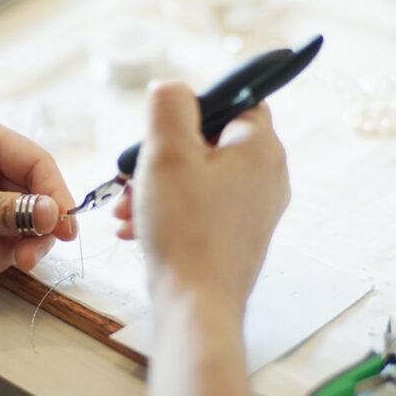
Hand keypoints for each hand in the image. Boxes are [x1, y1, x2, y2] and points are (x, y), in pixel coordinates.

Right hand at [113, 83, 288, 315]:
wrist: (196, 307)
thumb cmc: (184, 230)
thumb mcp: (166, 153)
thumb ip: (169, 105)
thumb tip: (173, 88)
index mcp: (261, 148)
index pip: (236, 100)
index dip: (194, 109)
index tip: (162, 130)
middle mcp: (268, 177)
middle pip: (210, 143)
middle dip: (162, 156)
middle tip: (131, 176)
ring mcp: (255, 211)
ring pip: (200, 178)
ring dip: (158, 186)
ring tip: (127, 209)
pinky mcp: (239, 237)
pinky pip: (201, 208)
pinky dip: (169, 211)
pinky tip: (137, 229)